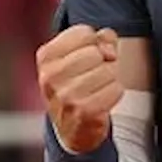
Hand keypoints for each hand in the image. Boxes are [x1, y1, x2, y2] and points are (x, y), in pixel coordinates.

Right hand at [37, 25, 123, 153]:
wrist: (72, 128)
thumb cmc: (78, 84)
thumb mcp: (81, 55)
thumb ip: (100, 39)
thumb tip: (109, 48)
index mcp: (46, 57)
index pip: (84, 33)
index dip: (95, 43)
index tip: (89, 57)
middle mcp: (50, 76)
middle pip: (97, 52)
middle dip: (103, 62)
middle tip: (94, 76)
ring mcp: (65, 95)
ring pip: (109, 70)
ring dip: (110, 79)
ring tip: (97, 89)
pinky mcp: (83, 111)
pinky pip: (115, 89)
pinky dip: (114, 93)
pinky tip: (102, 100)